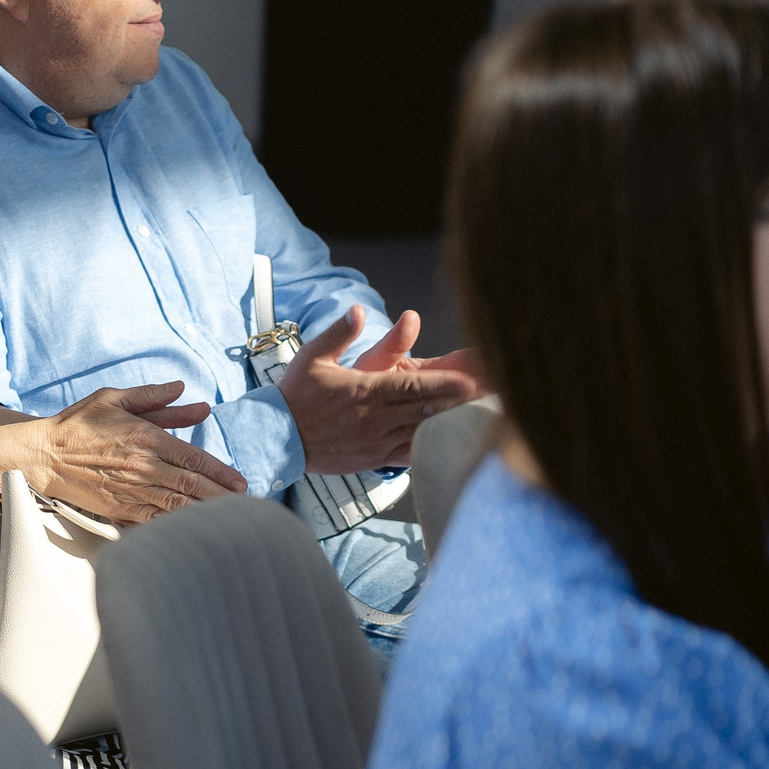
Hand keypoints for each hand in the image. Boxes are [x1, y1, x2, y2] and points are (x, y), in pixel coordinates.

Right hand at [0, 382, 245, 522]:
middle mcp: (142, 467)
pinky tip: (193, 532)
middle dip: (222, 497)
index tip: (239, 482)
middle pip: (192, 486)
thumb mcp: (115, 399)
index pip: (193, 458)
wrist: (42, 455)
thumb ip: (153, 396)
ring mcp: (130, 491)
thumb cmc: (78, 424)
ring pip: (177, 506)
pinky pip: (154, 522)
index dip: (220, 472)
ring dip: (205, 514)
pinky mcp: (118, 510)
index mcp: (145, 438)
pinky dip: (176, 527)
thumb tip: (185, 390)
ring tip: (228, 521)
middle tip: (244, 506)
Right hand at [277, 307, 483, 474]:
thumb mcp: (313, 356)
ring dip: (451, 424)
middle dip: (459, 402)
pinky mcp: (373, 458)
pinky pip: (410, 454)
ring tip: (481, 417)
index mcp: (363, 391)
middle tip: (492, 395)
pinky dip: (433, 447)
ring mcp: (375, 441)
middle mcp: (373, 418)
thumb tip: (357, 310)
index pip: (412, 387)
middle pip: (425, 409)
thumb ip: (339, 332)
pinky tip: (452, 442)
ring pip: (422, 432)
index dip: (443, 385)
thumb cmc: (296, 394)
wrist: (276, 437)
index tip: (470, 381)